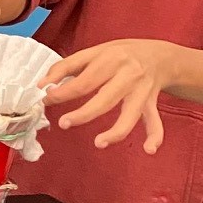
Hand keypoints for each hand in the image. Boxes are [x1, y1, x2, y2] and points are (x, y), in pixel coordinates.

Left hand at [41, 39, 182, 152]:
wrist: (160, 55)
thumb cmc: (120, 55)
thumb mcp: (94, 52)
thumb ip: (66, 66)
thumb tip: (42, 85)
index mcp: (111, 60)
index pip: (84, 80)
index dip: (63, 93)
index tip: (45, 100)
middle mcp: (128, 76)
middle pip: (105, 98)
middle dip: (84, 113)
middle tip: (63, 123)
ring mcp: (141, 91)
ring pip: (130, 114)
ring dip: (116, 131)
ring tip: (98, 143)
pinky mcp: (151, 104)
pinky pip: (155, 121)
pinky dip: (155, 136)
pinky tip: (148, 150)